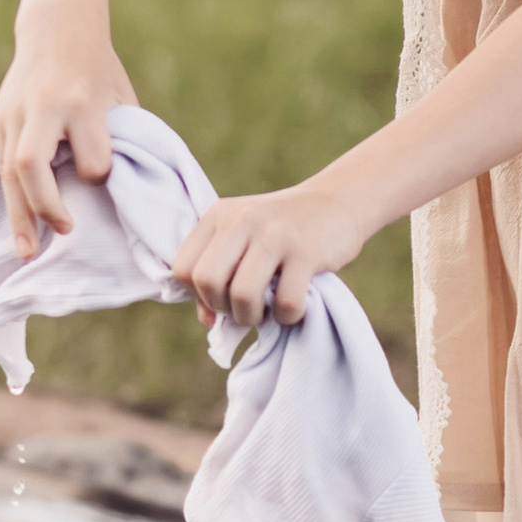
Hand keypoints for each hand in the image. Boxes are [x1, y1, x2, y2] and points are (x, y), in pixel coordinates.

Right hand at [0, 16, 132, 259]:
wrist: (57, 26)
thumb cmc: (98, 68)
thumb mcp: (119, 96)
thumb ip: (117, 139)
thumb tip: (118, 190)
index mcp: (80, 101)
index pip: (90, 157)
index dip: (100, 173)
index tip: (105, 176)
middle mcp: (43, 107)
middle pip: (31, 165)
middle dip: (45, 206)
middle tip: (64, 233)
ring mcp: (14, 112)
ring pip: (9, 172)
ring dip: (18, 216)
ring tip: (27, 251)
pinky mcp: (0, 118)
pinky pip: (2, 166)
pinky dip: (12, 197)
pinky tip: (19, 225)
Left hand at [171, 180, 366, 332]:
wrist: (339, 201)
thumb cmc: (286, 230)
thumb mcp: (245, 238)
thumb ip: (219, 275)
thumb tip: (206, 320)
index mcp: (219, 215)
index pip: (183, 269)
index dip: (199, 296)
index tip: (224, 298)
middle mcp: (242, 220)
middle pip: (207, 281)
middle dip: (223, 308)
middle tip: (246, 307)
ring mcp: (275, 234)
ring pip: (242, 294)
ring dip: (252, 317)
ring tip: (267, 312)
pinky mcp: (306, 251)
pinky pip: (285, 302)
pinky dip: (287, 316)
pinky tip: (294, 307)